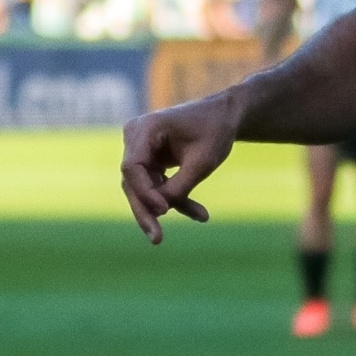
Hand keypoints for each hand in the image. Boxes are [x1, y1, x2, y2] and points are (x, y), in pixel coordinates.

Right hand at [120, 94, 237, 243]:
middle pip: (132, 182)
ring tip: (189, 224)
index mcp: (145, 129)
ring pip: (144, 189)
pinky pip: (157, 187)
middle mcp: (135, 138)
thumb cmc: (214, 131)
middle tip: (157, 239)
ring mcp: (140, 150)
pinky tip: (201, 214)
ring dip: (165, 209)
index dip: (144, 192)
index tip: (164, 211)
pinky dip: (175, 200)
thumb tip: (160, 211)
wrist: (224, 116)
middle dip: (146, 211)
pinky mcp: (150, 161)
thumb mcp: (202, 161)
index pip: (132, 167)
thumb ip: (180, 186)